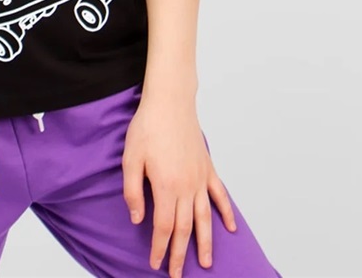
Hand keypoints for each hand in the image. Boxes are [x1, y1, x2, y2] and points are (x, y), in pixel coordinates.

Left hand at [122, 95, 236, 276]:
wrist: (170, 101)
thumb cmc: (147, 126)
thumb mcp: (130, 158)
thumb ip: (132, 190)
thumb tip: (138, 218)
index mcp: (166, 186)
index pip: (163, 227)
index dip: (159, 248)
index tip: (155, 264)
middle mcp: (186, 187)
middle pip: (184, 228)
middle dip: (179, 254)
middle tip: (177, 274)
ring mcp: (200, 178)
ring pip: (205, 218)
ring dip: (205, 242)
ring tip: (206, 263)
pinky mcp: (207, 167)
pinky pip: (219, 195)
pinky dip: (226, 212)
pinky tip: (231, 228)